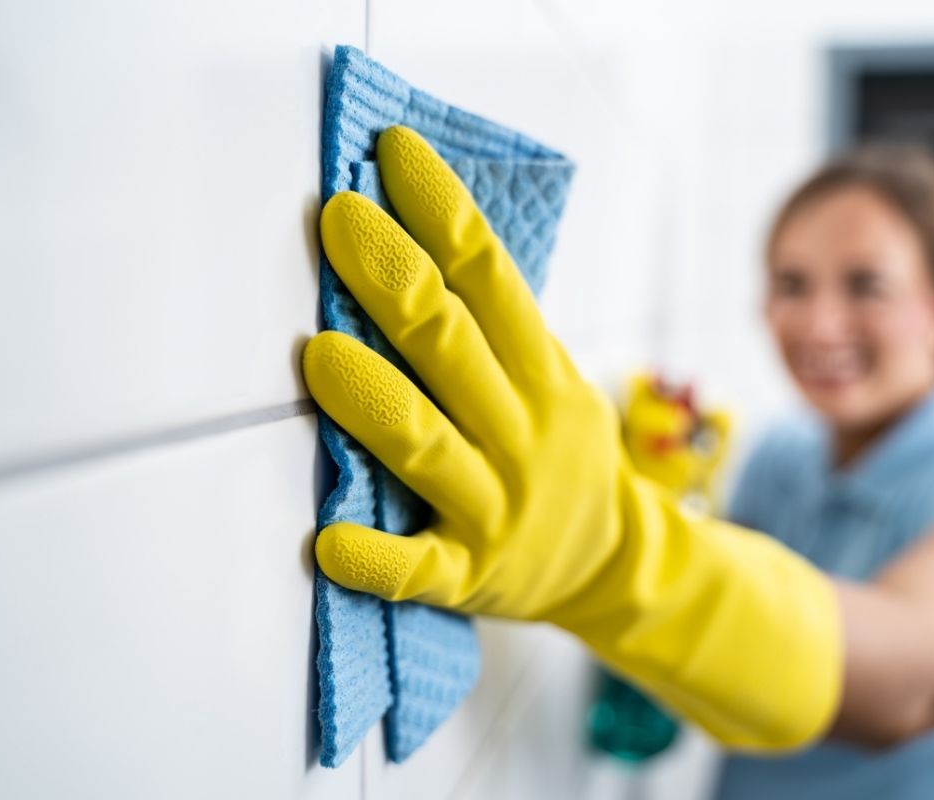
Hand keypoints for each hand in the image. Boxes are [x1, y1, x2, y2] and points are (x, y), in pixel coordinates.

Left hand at [303, 126, 842, 750]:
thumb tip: (413, 236)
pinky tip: (327, 540)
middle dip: (395, 279)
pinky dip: (375, 556)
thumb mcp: (554, 380)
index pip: (493, 278)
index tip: (394, 155)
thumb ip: (496, 330)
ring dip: (375, 399)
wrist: (614, 564)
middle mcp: (526, 434)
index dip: (443, 213)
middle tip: (340, 221)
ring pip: (429, 447)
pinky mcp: (469, 575)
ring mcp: (499, 508)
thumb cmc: (559, 453)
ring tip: (319, 354)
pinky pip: (418, 569)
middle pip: (455, 347)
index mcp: (545, 376)